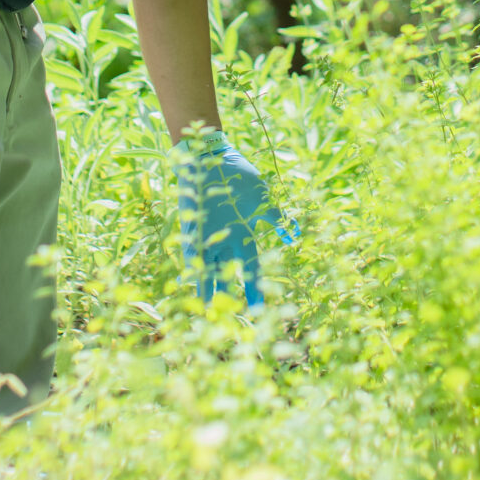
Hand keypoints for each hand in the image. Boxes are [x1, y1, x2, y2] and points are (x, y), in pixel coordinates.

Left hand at [174, 134, 292, 308]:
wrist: (212, 156)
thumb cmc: (239, 177)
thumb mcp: (261, 200)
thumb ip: (275, 219)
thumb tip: (291, 236)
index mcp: (243, 237)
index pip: (250, 270)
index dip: (255, 289)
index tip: (260, 310)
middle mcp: (224, 241)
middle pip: (227, 276)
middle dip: (229, 299)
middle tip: (230, 323)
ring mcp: (207, 236)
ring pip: (207, 270)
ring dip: (206, 291)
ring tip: (205, 313)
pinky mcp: (191, 228)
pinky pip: (190, 253)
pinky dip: (190, 268)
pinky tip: (188, 286)